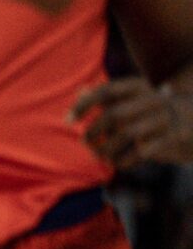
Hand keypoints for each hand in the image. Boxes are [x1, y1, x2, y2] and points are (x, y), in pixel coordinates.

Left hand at [72, 79, 192, 167]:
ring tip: (99, 155)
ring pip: (127, 134)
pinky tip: (117, 162)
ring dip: (106, 149)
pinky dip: (124, 160)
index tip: (68, 120)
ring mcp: (163, 118)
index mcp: (138, 86)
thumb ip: (104, 96)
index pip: (106, 91)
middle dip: (93, 131)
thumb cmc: (146, 109)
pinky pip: (141, 152)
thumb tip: (79, 92)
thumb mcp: (128, 98)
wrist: (190, 120)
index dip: (84, 105)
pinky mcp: (172, 138)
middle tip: (85, 141)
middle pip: (114, 115)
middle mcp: (152, 99)